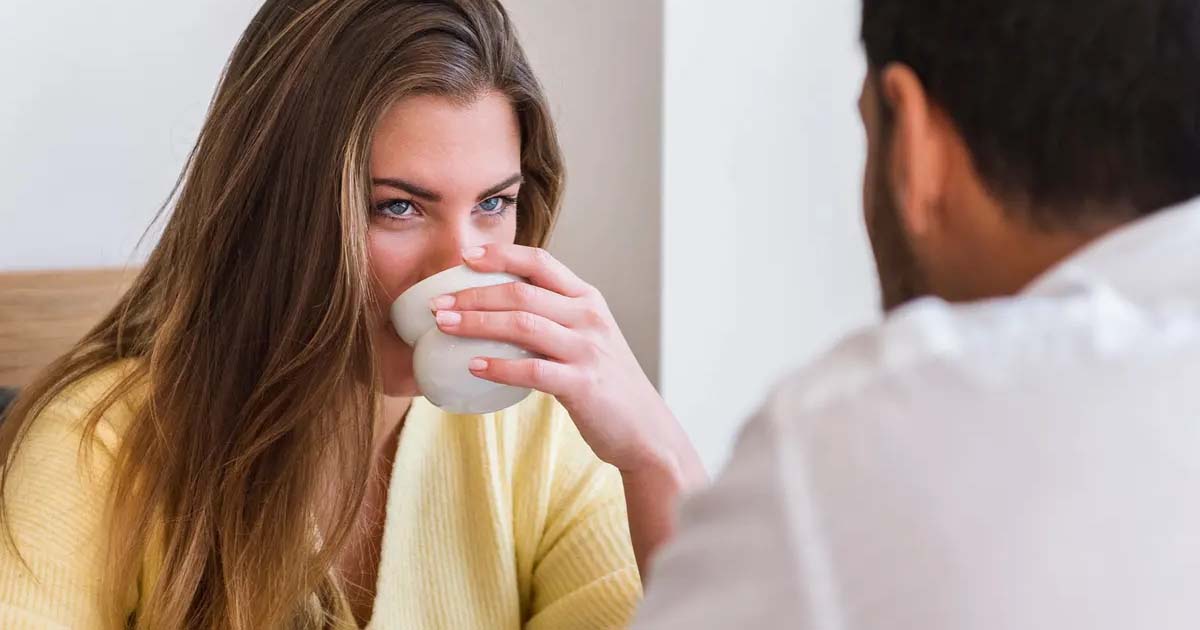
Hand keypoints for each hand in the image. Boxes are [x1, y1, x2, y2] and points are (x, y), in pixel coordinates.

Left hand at [430, 244, 689, 476]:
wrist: (645, 429)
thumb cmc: (606, 384)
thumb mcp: (588, 338)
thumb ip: (555, 318)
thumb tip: (499, 310)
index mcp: (588, 299)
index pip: (541, 262)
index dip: (501, 255)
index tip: (465, 257)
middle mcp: (589, 317)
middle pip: (523, 292)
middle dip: (474, 294)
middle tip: (438, 302)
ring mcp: (587, 350)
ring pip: (523, 325)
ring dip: (477, 323)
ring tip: (445, 326)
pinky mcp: (582, 384)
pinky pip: (532, 370)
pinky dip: (499, 366)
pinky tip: (473, 367)